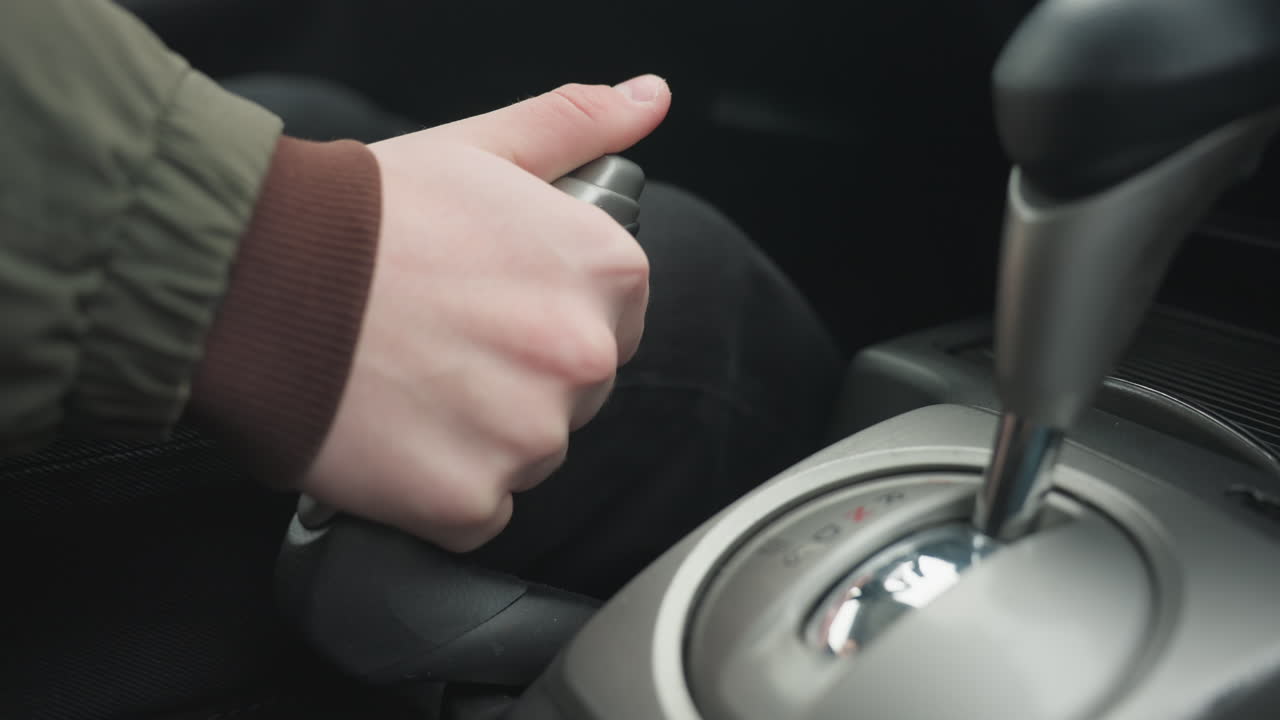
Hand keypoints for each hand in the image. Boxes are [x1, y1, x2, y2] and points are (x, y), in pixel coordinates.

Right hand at [300, 75, 670, 551]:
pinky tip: (396, 434)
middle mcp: (582, 357)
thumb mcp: (482, 146)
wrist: (255, 276)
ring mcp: (527, 436)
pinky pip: (477, 511)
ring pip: (527, 453)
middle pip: (574, 391)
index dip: (547, 312)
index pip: (614, 319)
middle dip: (518, 374)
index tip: (494, 303)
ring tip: (409, 380)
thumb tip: (648, 100)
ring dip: (478, 433)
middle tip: (441, 338)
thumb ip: (577, 124)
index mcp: (603, 272)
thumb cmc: (365, 214)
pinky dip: (440, 489)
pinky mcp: (468, 499)